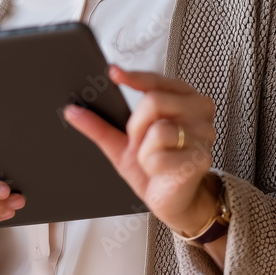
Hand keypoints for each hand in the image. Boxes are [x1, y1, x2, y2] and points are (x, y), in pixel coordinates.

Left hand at [63, 67, 217, 237]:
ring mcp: (204, 134)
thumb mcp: (122, 144)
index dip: (134, 77)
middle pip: (154, 100)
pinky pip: (160, 155)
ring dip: (144, 150)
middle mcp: (199, 111)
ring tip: (153, 158)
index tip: (113, 73)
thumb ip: (100, 126)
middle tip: (138, 142)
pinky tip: (163, 171)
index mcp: (184, 97)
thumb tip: (72, 111)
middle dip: (135, 125)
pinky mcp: (200, 158)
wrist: (174, 201)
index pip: (157, 80)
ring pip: (158, 129)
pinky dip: (152, 165)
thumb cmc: (154, 167)